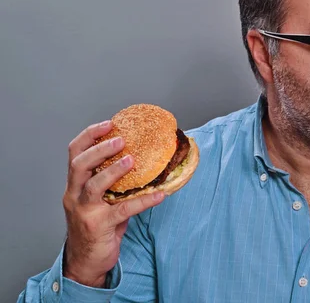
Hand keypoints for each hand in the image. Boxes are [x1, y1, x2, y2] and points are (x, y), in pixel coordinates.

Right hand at [62, 120, 164, 286]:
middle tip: (120, 140)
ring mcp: (84, 211)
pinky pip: (123, 210)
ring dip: (113, 171)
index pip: (75, 153)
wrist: (85, 261)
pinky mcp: (99, 226)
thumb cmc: (97, 225)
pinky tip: (160, 195)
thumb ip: (114, 182)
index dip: (90, 136)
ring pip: (94, 186)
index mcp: (74, 184)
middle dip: (99, 149)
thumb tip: (143, 158)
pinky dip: (143, 201)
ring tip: (132, 160)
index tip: (109, 123)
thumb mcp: (101, 199)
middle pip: (79, 165)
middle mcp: (74, 195)